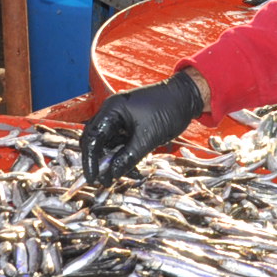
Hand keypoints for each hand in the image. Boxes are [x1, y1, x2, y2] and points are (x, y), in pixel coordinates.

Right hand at [80, 71, 206, 184]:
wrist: (186, 97)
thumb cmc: (168, 109)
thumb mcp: (148, 137)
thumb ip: (129, 156)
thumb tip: (113, 173)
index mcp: (111, 110)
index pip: (92, 137)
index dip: (90, 159)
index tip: (92, 177)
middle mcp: (112, 113)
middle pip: (96, 141)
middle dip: (99, 161)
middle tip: (104, 180)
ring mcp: (121, 119)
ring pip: (109, 144)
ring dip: (113, 161)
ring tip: (119, 177)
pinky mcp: (130, 126)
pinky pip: (121, 143)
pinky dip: (123, 156)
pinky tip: (130, 168)